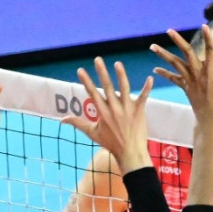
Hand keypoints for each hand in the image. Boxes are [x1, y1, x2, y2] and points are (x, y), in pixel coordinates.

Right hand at [64, 58, 153, 173]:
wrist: (130, 152)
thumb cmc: (111, 143)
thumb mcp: (92, 133)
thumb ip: (78, 123)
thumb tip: (62, 119)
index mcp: (102, 112)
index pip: (92, 93)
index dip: (86, 81)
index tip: (80, 69)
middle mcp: (114, 108)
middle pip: (107, 86)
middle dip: (101, 72)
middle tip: (98, 59)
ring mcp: (127, 109)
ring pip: (124, 88)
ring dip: (121, 75)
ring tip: (117, 63)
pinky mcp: (139, 111)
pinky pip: (144, 97)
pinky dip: (147, 88)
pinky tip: (150, 78)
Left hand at [151, 26, 212, 128]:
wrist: (210, 121)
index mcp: (211, 72)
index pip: (211, 51)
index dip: (208, 38)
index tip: (204, 26)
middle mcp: (198, 74)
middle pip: (187, 54)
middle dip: (177, 41)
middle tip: (169, 30)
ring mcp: (190, 81)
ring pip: (175, 64)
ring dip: (164, 55)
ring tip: (153, 46)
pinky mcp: (185, 88)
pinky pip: (173, 78)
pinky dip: (165, 73)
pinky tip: (156, 68)